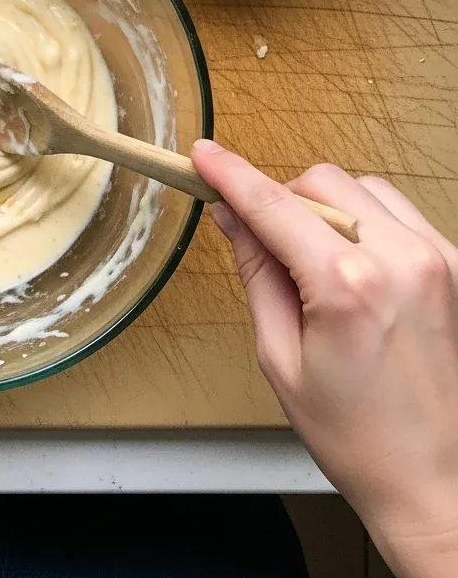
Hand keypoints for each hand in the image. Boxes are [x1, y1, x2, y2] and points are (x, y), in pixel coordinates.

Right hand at [193, 140, 457, 577]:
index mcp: (349, 286)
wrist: (437, 480)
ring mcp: (437, 258)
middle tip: (263, 243)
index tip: (203, 154)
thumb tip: (232, 218)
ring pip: (360, 187)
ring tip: (313, 263)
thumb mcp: (279, 357)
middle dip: (280, 199)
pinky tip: (351, 265)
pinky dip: (362, 220)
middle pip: (319, 182)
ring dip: (324, 207)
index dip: (230, 175)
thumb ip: (257, 273)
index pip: (272, 206)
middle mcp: (401, 259)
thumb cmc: (357, 436)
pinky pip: (395, 211)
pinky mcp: (454, 266)